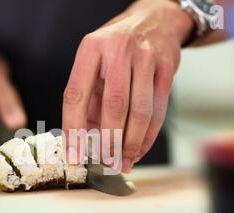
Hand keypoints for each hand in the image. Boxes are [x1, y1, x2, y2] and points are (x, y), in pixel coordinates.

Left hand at [62, 0, 193, 171]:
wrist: (154, 21)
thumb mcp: (93, 65)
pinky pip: (159, 112)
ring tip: (123, 162)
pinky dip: (148, 137)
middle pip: (114, 106)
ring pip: (140, 112)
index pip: (76, 96)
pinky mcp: (167, 69)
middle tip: (106, 163)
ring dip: (131, 144)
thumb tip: (86, 140)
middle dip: (110, 142)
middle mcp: (118, 51)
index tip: (74, 156)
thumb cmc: (116, 51)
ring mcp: (146, 58)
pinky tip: (139, 150)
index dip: (73, 130)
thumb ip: (88, 100)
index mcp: (91, 50)